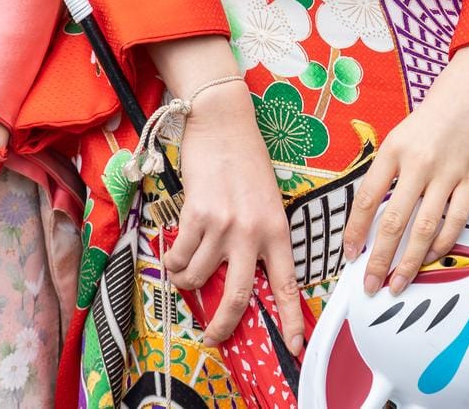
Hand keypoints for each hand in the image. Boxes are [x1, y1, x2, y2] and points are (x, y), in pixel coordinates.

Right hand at [145, 36, 304, 353]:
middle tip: (213, 336)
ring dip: (187, 283)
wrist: (223, 123)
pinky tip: (176, 255)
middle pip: (239, 297)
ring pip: (200, 278)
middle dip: (223, 325)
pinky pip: (180, 256)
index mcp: (278, 229)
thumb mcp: (267, 201)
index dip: (292, 318)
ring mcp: (224, 224)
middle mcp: (253, 232)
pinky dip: (174, 263)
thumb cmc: (245, 161)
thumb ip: (260, 237)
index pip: (287, 284)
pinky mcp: (197, 214)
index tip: (294, 346)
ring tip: (185, 274)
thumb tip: (243, 277)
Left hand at [341, 41, 468, 295]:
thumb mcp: (404, 132)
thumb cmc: (440, 106)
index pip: (367, 199)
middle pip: (392, 221)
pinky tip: (431, 258)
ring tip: (398, 284)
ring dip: (409, 262)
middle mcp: (418, 163)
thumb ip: (392, 168)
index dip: (355, 232)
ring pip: (424, 229)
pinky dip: (442, 245)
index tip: (348, 256)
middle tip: (370, 286)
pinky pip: (456, 220)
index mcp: (393, 148)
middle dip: (378, 259)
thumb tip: (377, 211)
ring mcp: (448, 172)